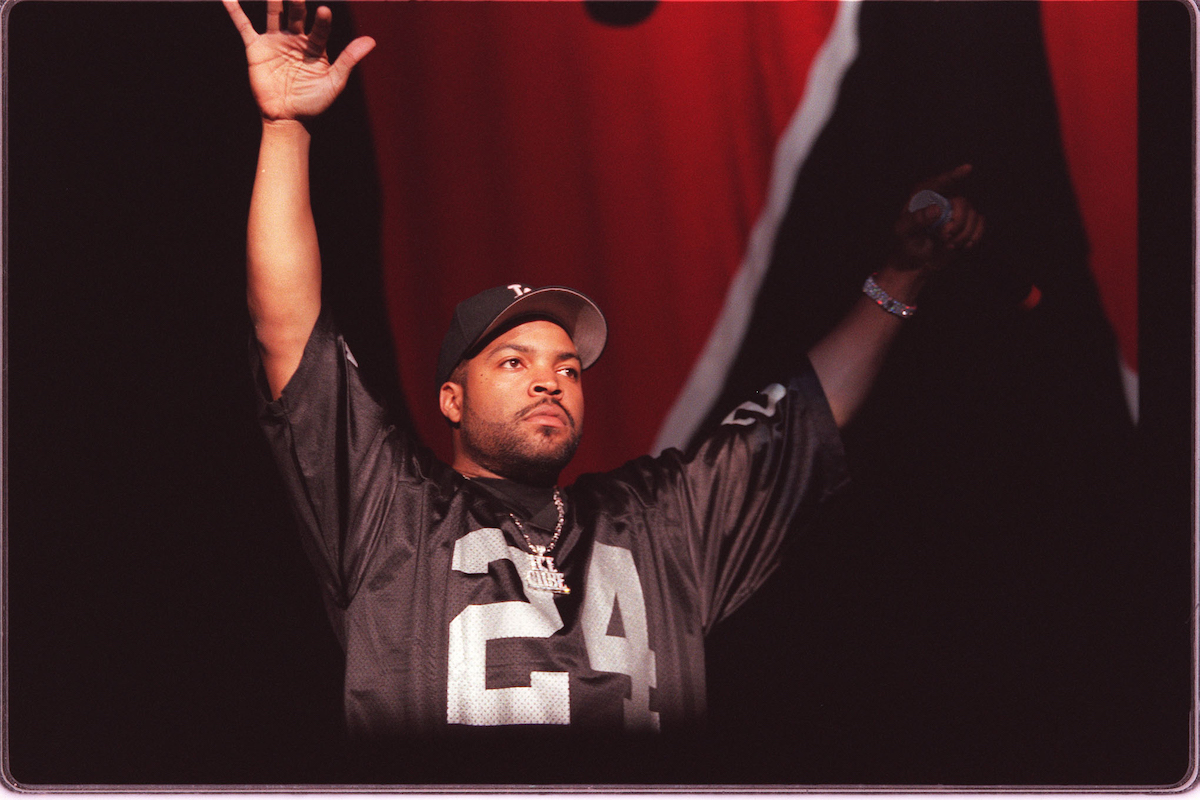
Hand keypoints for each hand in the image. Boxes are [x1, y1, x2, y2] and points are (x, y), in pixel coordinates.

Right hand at [225, 0, 374, 121]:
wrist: (288, 118)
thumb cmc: (314, 102)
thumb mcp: (334, 82)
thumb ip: (349, 59)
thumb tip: (371, 41)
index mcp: (315, 47)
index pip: (320, 28)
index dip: (322, 21)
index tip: (324, 12)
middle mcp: (296, 40)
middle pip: (296, 15)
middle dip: (296, 2)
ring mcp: (275, 41)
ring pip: (274, 15)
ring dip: (273, 1)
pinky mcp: (256, 48)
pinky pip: (245, 26)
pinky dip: (236, 12)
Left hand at [891, 163, 985, 273]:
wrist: (915, 263)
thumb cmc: (905, 244)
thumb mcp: (904, 233)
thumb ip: (916, 220)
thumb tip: (937, 208)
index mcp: (924, 196)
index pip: (940, 182)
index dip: (955, 175)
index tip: (968, 169)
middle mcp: (942, 199)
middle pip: (962, 203)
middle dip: (957, 223)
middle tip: (944, 236)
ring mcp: (956, 211)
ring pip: (973, 215)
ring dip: (963, 234)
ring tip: (948, 245)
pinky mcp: (967, 223)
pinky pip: (980, 224)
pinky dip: (973, 237)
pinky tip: (961, 246)